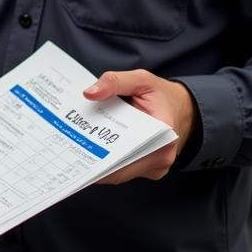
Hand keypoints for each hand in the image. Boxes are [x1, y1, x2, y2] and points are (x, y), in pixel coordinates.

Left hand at [82, 69, 197, 183]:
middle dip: (94, 161)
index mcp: (162, 138)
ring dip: (99, 160)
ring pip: (120, 170)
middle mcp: (159, 158)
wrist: (185, 108)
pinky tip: (91, 146)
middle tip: (67, 150)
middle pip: (119, 169)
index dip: (99, 161)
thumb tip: (90, 93)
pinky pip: (124, 167)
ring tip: (74, 147)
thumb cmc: (163, 95)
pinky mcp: (147, 167)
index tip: (77, 156)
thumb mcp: (141, 80)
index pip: (125, 158)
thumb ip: (115, 82)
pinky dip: (108, 158)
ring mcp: (153, 167)